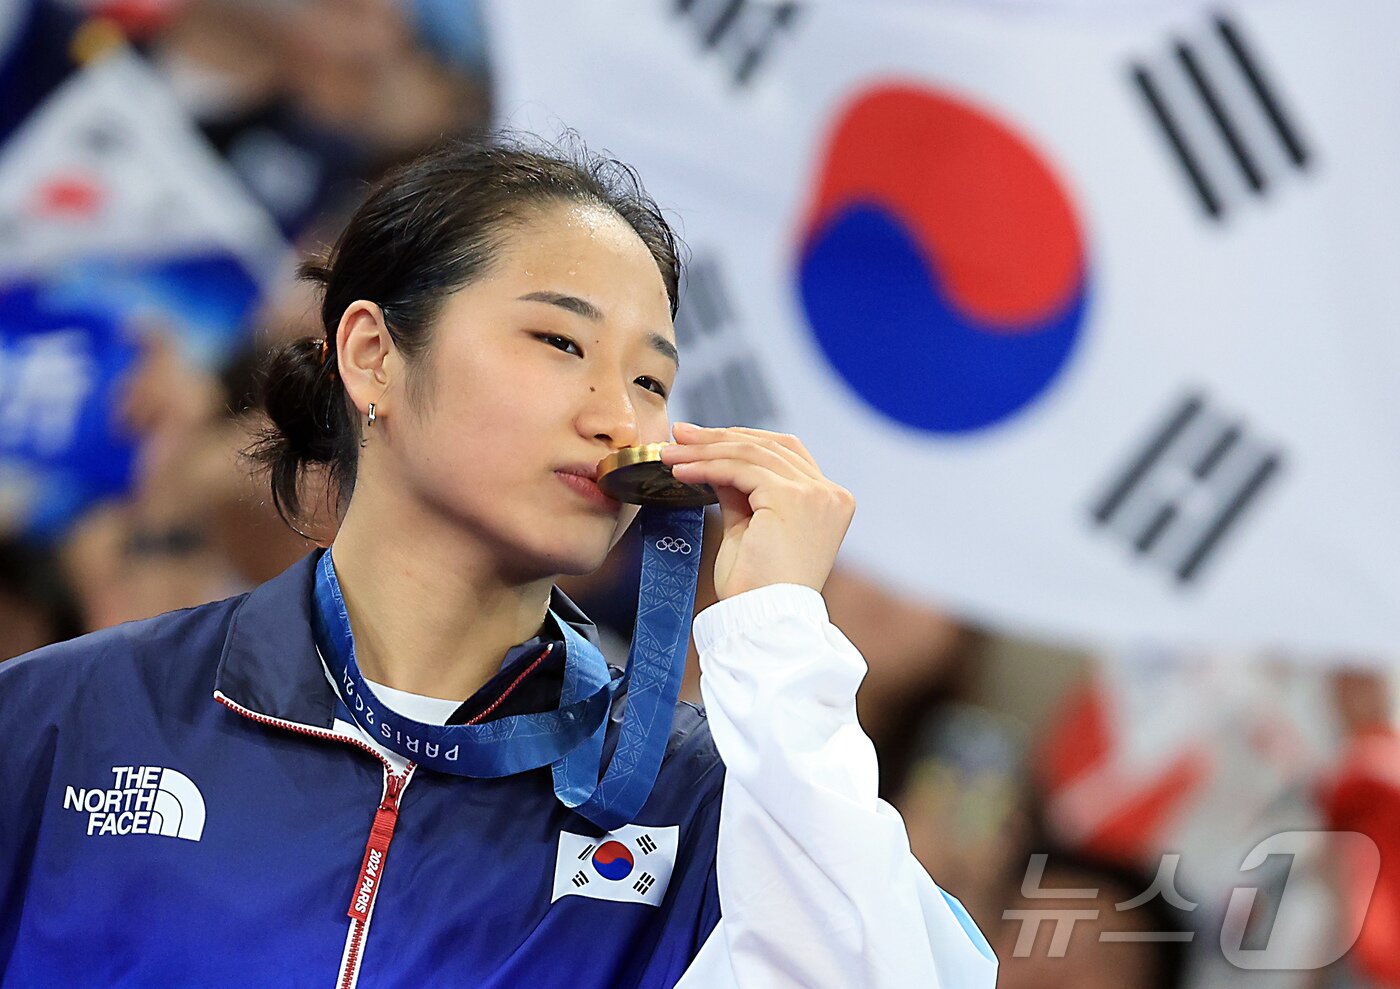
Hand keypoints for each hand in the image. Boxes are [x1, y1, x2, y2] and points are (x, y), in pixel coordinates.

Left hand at [660, 423, 854, 599]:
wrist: (763, 621)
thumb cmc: (755, 589)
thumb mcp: (747, 528)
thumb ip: (739, 491)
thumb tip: (714, 459)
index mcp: (828, 501)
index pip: (784, 453)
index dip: (741, 440)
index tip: (700, 439)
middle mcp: (829, 494)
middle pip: (769, 445)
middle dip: (718, 437)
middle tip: (679, 434)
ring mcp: (815, 494)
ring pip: (751, 453)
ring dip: (705, 450)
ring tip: (670, 453)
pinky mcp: (792, 498)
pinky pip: (740, 468)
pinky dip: (706, 465)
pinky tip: (680, 470)